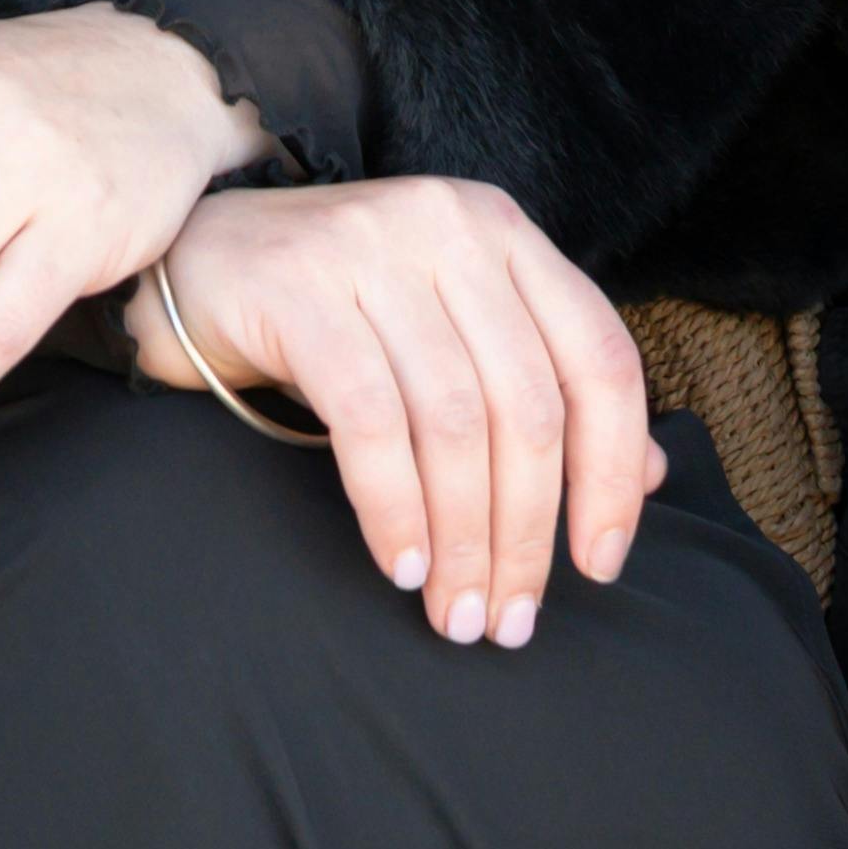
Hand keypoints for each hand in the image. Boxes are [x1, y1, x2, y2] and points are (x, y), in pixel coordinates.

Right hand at [136, 178, 668, 642]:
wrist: (196, 253)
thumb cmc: (339, 309)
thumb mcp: (453, 330)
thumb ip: (544, 389)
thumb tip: (651, 480)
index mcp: (504, 234)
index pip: (599, 358)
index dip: (613, 470)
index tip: (600, 562)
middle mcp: (451, 229)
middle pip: (526, 405)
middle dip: (527, 532)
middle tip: (509, 619)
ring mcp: (374, 249)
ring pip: (453, 421)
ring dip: (462, 539)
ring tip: (455, 612)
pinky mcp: (301, 290)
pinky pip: (370, 421)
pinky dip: (395, 507)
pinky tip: (401, 564)